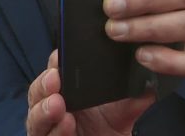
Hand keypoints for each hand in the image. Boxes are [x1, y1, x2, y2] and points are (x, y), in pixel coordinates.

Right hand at [26, 51, 154, 135]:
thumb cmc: (111, 128)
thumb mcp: (125, 109)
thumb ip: (136, 94)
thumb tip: (149, 79)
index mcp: (68, 88)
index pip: (55, 69)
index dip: (56, 62)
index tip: (61, 56)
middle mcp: (53, 104)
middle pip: (38, 90)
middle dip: (44, 84)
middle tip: (54, 78)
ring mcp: (48, 125)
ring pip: (34, 115)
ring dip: (44, 109)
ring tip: (57, 104)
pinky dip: (54, 130)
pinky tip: (66, 124)